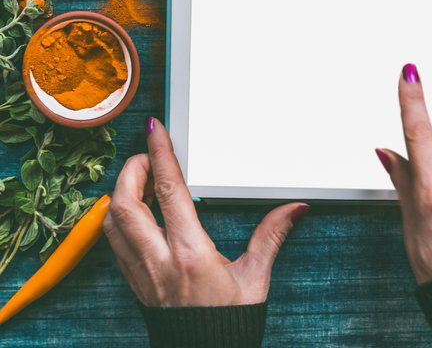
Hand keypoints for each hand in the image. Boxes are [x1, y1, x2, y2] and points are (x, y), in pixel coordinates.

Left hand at [104, 117, 307, 306]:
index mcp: (190, 253)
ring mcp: (142, 274)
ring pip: (113, 223)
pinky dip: (119, 219)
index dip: (159, 154)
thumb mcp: (256, 279)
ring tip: (139, 179)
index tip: (156, 130)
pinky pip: (115, 244)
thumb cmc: (228, 325)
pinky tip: (135, 212)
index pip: (169, 190)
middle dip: (131, 169)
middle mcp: (159, 261)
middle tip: (146, 154)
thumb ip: (271, 237)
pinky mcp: (135, 285)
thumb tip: (294, 208)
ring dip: (121, 193)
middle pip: (126, 203)